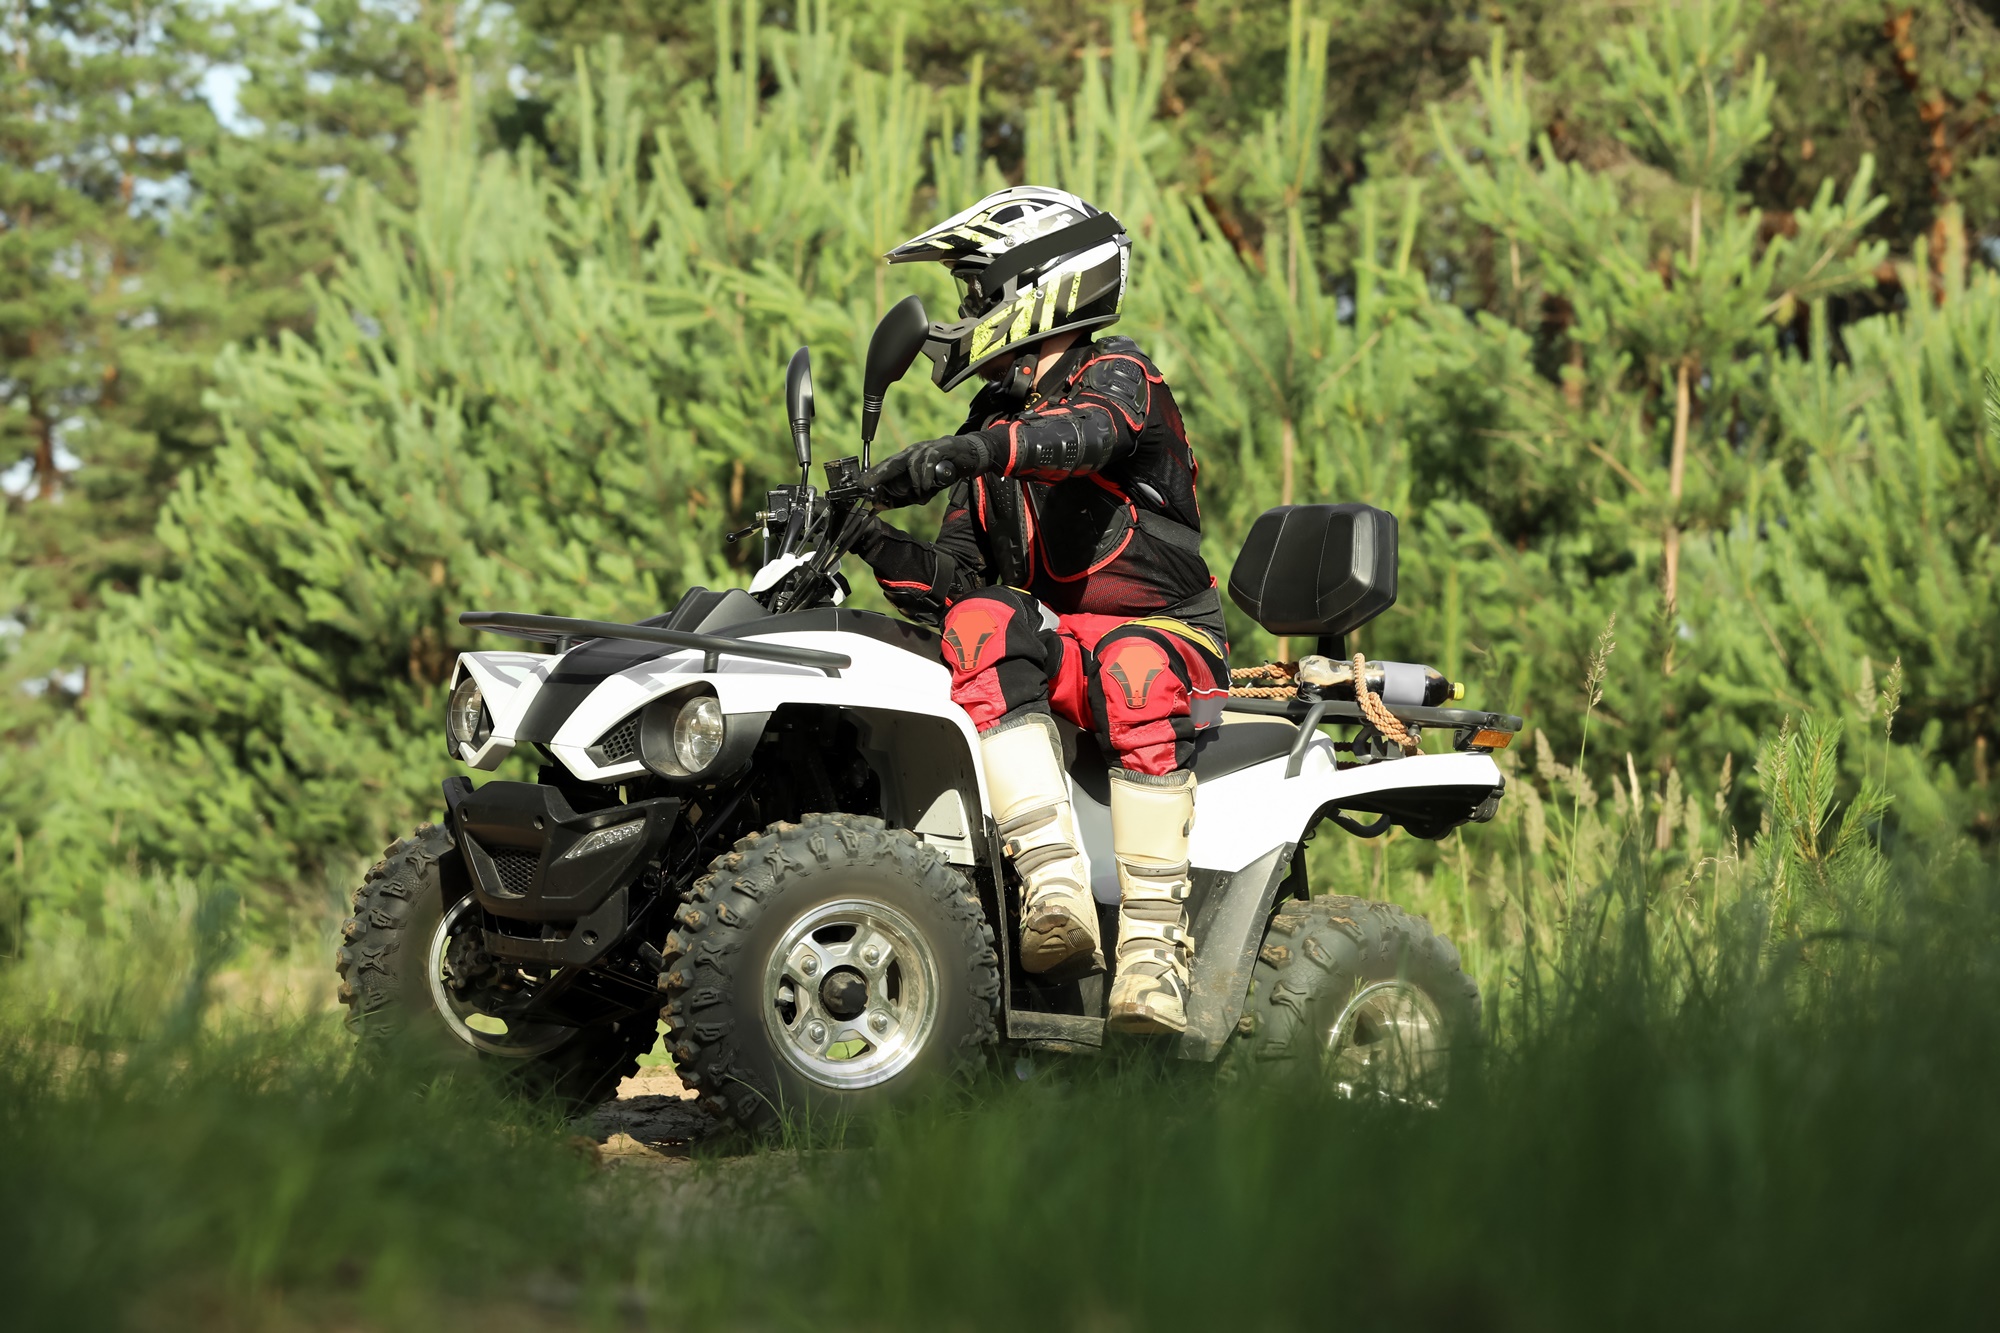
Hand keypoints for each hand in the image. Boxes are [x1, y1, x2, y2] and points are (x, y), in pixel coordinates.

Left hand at [862, 435, 989, 508]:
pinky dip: (926, 474)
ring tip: (918, 495)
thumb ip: (908, 496)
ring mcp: (928, 448)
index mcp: (908, 458)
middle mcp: (915, 451)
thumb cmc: (946, 470)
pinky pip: (930, 460)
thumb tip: (886, 505)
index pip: (887, 467)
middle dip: (879, 473)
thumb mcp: (926, 486)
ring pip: (912, 462)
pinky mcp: (943, 447)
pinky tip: (926, 486)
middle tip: (868, 484)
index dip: (873, 476)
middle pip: (893, 462)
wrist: (971, 455)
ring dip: (913, 482)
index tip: (860, 486)